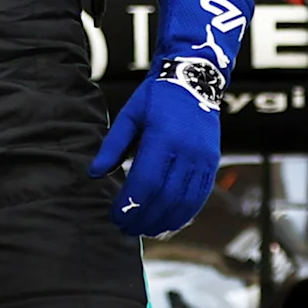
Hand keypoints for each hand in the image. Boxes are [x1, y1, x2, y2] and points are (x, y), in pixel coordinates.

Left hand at [91, 0, 254, 237]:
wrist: (195, 78)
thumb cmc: (157, 96)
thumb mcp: (129, 115)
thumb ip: (112, 146)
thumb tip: (94, 174)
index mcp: (162, 138)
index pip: (144, 183)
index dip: (129, 205)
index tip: (114, 217)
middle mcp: (186, 151)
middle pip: (163, 197)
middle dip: (143, 218)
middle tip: (126, 229)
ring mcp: (203, 158)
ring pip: (183, 201)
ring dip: (163, 220)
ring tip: (145, 229)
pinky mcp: (212, 162)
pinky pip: (200, 195)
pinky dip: (184, 213)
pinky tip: (170, 222)